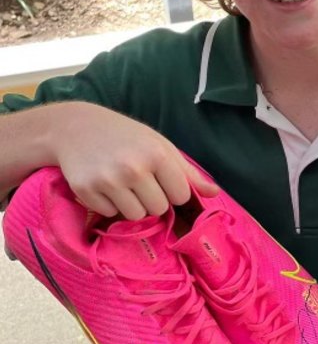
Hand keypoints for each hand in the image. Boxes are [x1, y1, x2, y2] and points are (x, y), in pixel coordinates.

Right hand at [52, 103, 217, 219]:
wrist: (76, 127)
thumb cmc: (126, 136)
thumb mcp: (160, 145)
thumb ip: (187, 172)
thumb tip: (215, 193)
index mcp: (157, 154)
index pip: (180, 196)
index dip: (172, 190)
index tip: (160, 178)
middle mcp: (133, 168)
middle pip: (158, 209)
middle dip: (152, 198)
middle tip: (138, 180)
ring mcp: (108, 180)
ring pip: (136, 216)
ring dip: (132, 204)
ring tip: (122, 183)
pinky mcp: (86, 190)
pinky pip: (110, 213)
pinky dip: (108, 204)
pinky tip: (103, 184)